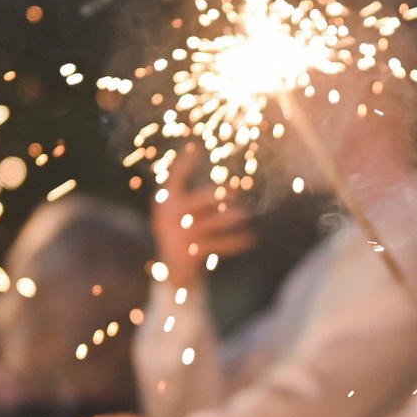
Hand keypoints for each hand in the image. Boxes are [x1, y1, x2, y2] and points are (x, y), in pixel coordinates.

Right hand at [153, 148, 255, 280]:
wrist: (173, 270)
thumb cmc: (184, 232)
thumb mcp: (183, 213)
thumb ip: (198, 199)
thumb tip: (231, 184)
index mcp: (165, 201)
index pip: (174, 177)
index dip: (183, 162)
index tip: (195, 146)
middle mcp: (168, 217)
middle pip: (195, 202)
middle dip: (213, 196)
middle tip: (234, 190)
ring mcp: (178, 236)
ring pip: (209, 224)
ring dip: (228, 219)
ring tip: (245, 215)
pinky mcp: (189, 254)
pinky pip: (217, 245)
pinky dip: (235, 242)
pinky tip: (251, 239)